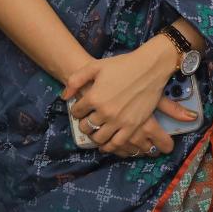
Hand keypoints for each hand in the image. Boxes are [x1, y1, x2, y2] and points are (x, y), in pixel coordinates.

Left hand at [63, 43, 196, 157]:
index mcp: (93, 97)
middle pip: (86, 127)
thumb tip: (64, 96)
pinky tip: (107, 144)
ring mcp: (119, 120)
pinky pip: (117, 143)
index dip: (76, 111)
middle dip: (84, 125)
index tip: (80, 110)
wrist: (148, 68)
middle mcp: (105, 111)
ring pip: (100, 138)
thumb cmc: (121, 65)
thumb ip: (76, 80)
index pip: (77, 111)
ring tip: (96, 132)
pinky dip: (110, 147)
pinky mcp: (132, 126)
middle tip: (87, 122)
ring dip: (95, 137)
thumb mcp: (94, 66)